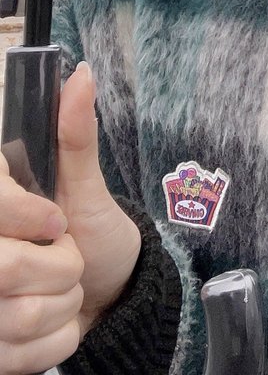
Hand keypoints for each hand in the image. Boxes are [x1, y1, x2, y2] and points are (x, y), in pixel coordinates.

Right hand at [0, 62, 141, 373]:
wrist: (104, 296)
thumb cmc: (92, 234)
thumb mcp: (88, 186)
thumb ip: (76, 135)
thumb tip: (80, 74)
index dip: (24, 216)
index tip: (57, 222)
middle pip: (3, 269)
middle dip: (56, 269)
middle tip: (69, 260)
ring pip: (10, 316)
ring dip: (58, 307)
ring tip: (65, 291)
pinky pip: (14, 357)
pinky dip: (51, 343)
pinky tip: (57, 324)